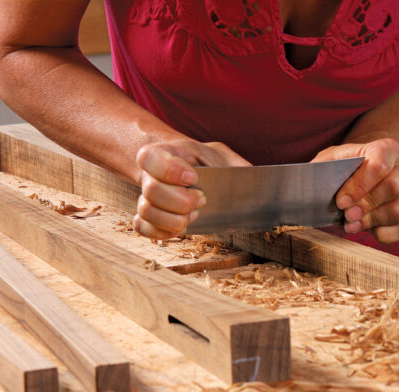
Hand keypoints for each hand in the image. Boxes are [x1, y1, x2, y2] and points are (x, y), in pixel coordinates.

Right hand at [134, 140, 250, 239]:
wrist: (190, 169)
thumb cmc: (206, 162)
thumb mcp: (222, 156)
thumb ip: (236, 166)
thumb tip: (256, 183)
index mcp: (166, 152)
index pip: (149, 157)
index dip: (169, 170)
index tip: (193, 178)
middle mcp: (150, 174)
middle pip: (151, 190)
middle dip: (181, 201)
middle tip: (202, 200)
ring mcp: (147, 195)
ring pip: (146, 211)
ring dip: (174, 220)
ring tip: (195, 215)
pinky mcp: (147, 216)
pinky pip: (141, 227)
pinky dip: (160, 232)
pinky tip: (180, 228)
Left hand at [312, 138, 398, 243]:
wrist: (368, 173)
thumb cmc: (349, 166)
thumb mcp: (334, 158)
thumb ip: (323, 166)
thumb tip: (309, 181)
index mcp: (388, 149)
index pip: (380, 165)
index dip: (359, 186)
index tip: (341, 201)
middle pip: (395, 187)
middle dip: (366, 204)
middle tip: (347, 214)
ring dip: (372, 220)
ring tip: (352, 223)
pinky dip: (383, 234)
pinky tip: (366, 228)